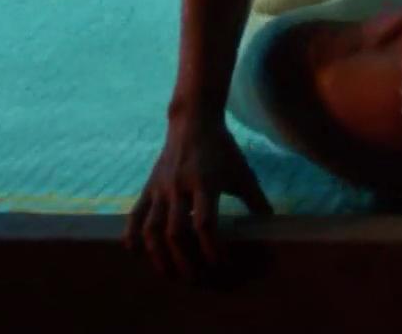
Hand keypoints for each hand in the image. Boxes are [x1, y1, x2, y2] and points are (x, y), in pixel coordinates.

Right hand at [124, 115, 273, 278]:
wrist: (192, 121)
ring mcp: (160, 188)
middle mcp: (179, 187)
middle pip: (175, 232)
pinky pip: (135, 215)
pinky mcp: (148, 187)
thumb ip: (256, 200)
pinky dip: (132, 235)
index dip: (212, 248)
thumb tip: (269, 227)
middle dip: (185, 261)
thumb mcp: (243, 172)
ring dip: (158, 256)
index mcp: (205, 183)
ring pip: (151, 228)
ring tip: (169, 275)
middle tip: (196, 280)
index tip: (222, 265)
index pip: (205, 223)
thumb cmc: (222, 149)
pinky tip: (134, 253)